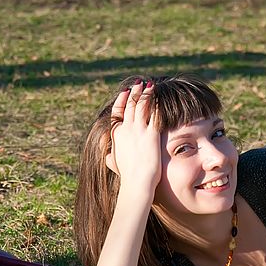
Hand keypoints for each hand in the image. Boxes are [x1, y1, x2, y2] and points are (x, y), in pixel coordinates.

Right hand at [106, 81, 161, 197]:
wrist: (137, 182)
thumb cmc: (127, 175)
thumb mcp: (113, 162)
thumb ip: (110, 153)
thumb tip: (106, 152)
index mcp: (116, 134)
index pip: (117, 112)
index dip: (121, 101)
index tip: (125, 92)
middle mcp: (126, 130)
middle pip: (129, 106)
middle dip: (134, 93)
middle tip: (139, 83)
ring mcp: (138, 131)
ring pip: (141, 106)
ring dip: (145, 93)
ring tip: (150, 85)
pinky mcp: (151, 134)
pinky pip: (154, 114)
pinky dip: (155, 103)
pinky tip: (159, 96)